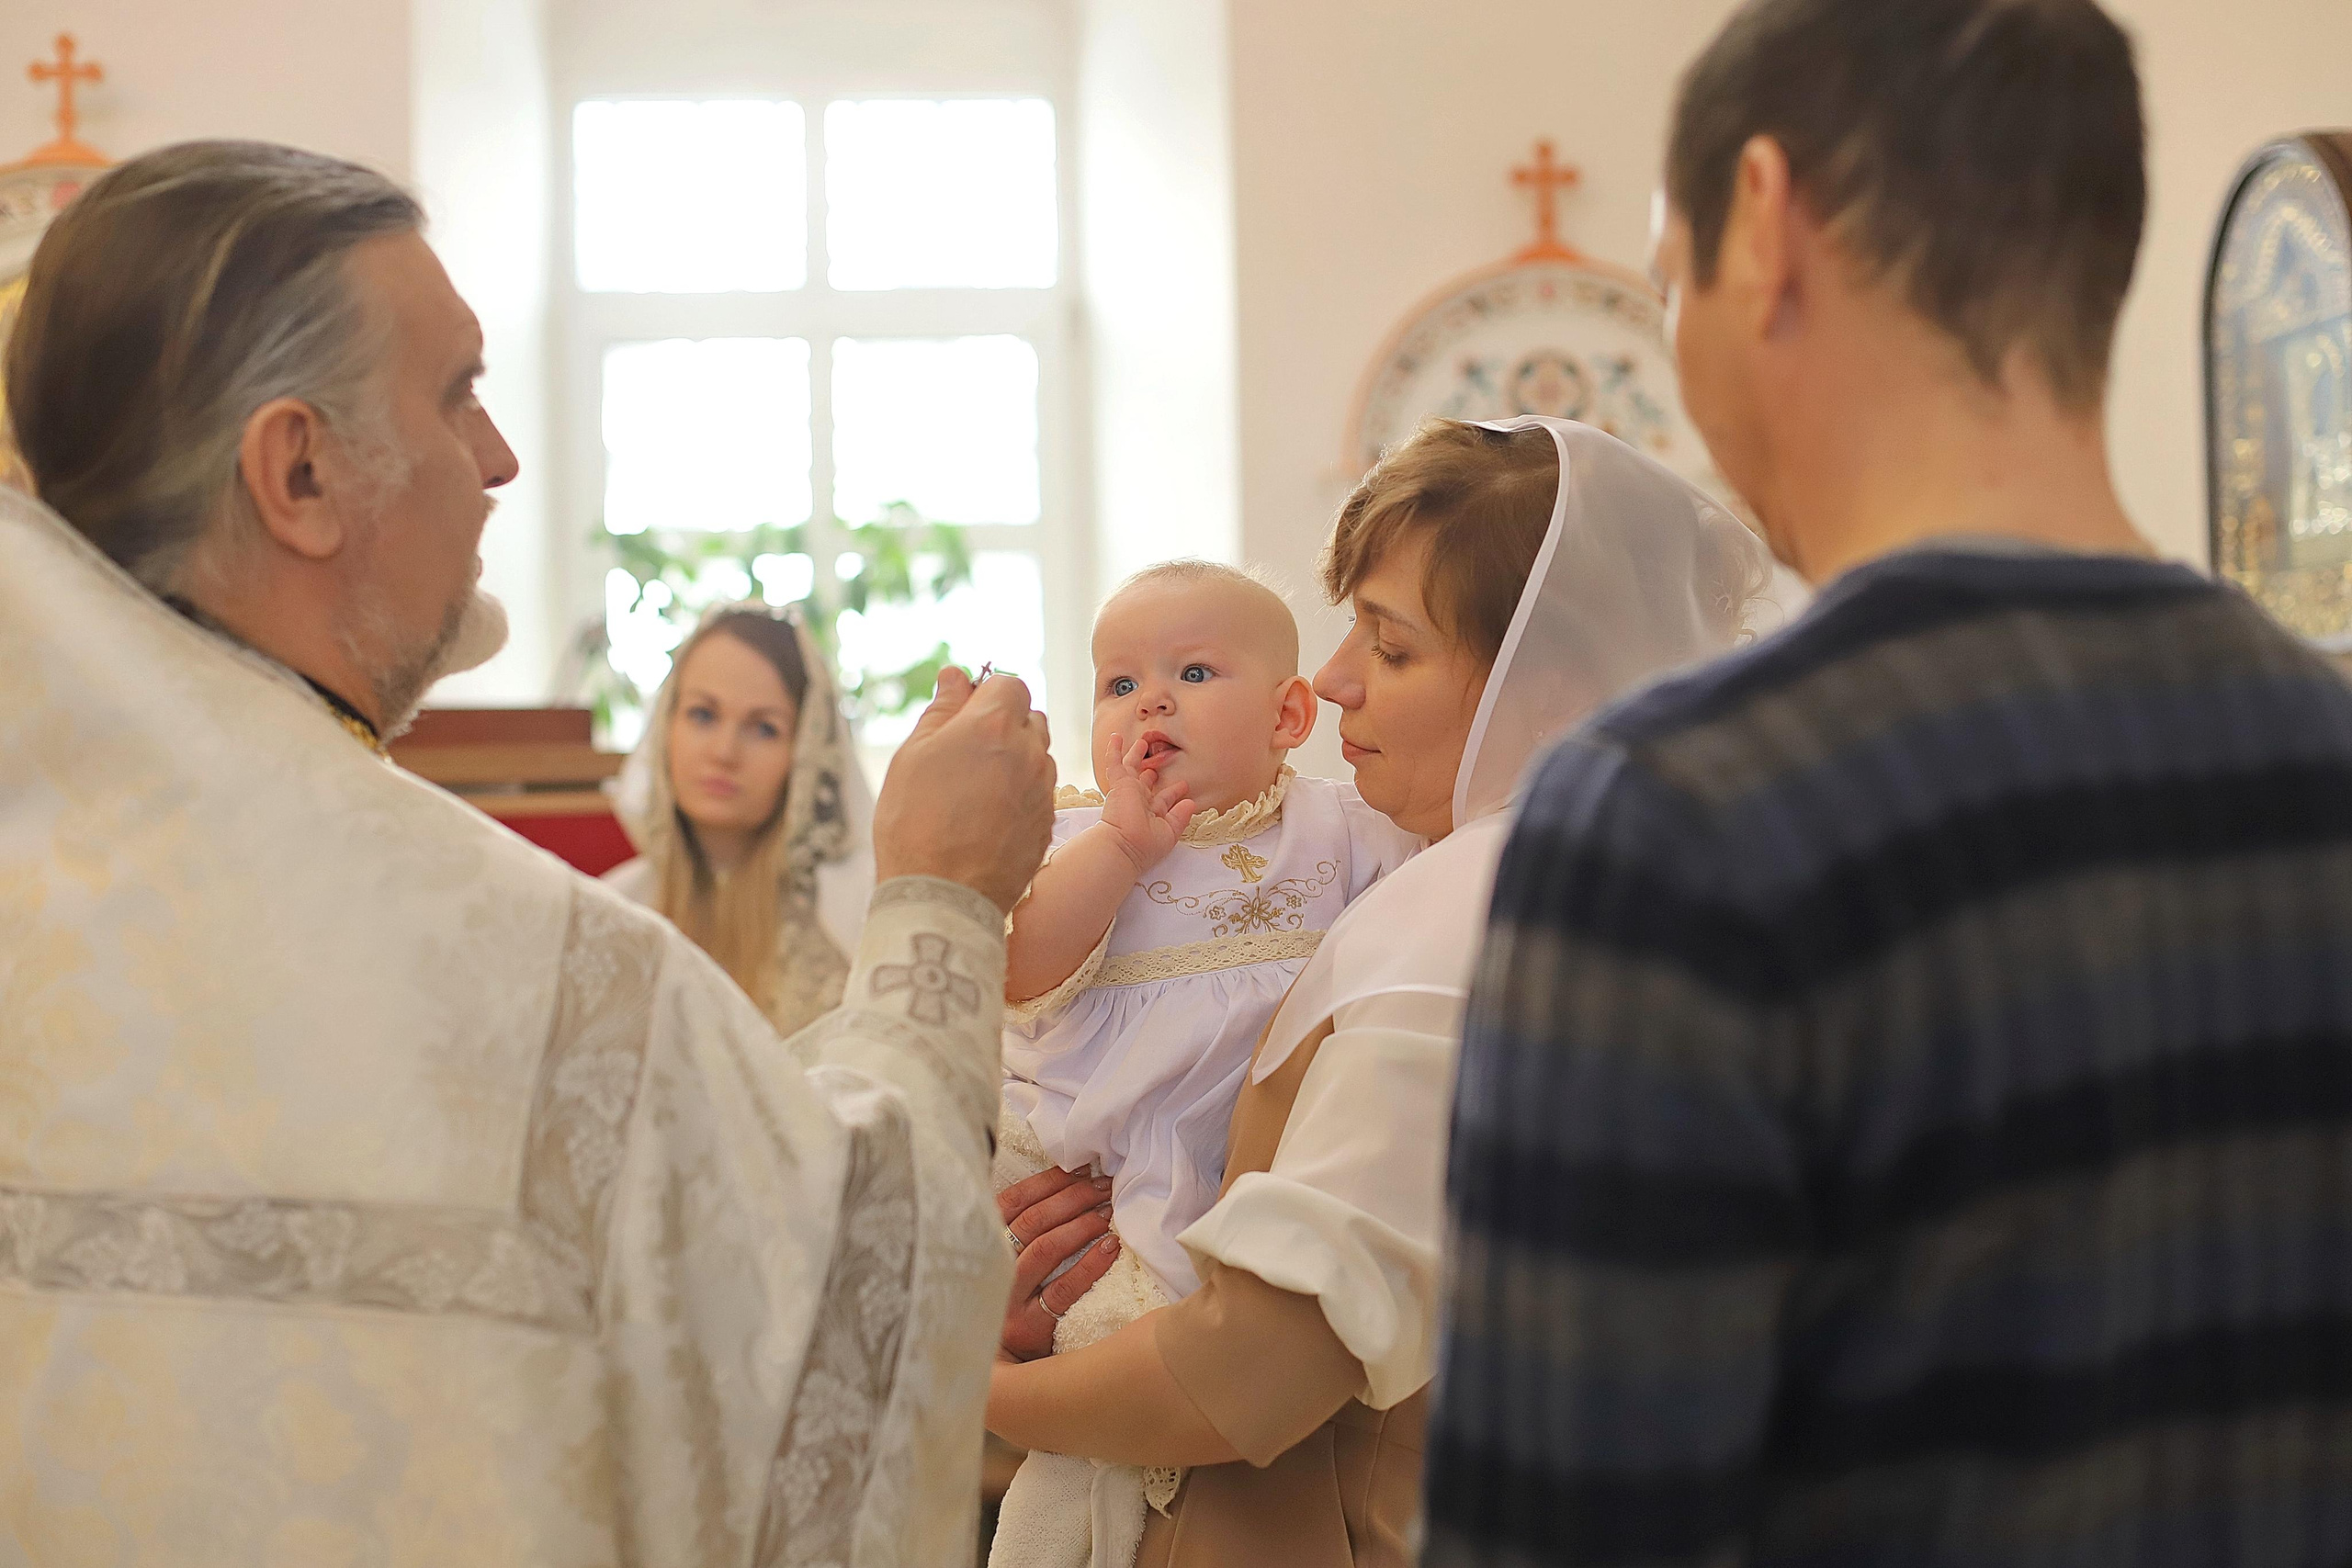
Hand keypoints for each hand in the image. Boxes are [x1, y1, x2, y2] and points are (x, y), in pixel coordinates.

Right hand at [874, 668, 1055, 913]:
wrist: (942, 894)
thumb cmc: (914, 822)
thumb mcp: (913, 756)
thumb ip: (941, 710)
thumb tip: (956, 676)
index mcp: (994, 725)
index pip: (1010, 684)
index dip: (987, 696)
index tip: (964, 716)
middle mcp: (1029, 752)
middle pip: (1030, 718)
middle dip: (1005, 725)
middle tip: (966, 753)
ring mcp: (1043, 789)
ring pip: (1039, 756)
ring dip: (1016, 760)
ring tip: (975, 789)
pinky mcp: (1048, 822)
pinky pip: (1039, 792)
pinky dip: (1021, 793)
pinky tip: (989, 816)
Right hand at [997, 1166, 1121, 1360]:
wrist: (992, 1360)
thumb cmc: (1005, 1296)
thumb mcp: (1000, 1257)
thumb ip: (1020, 1226)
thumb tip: (1068, 1180)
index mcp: (982, 1243)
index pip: (1012, 1201)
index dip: (1047, 1183)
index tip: (1079, 1170)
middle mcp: (990, 1267)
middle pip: (1033, 1221)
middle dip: (1072, 1198)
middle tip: (1103, 1187)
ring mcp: (1008, 1299)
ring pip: (1047, 1249)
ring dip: (1081, 1225)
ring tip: (1107, 1212)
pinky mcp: (1029, 1327)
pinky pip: (1064, 1290)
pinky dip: (1090, 1265)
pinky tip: (1110, 1248)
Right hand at [1096, 732, 1199, 874]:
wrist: (1125, 845)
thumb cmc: (1147, 844)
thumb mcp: (1170, 832)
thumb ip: (1180, 817)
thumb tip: (1191, 803)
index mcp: (1152, 813)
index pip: (1164, 798)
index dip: (1174, 791)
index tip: (1183, 785)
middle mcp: (1140, 801)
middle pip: (1146, 781)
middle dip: (1151, 771)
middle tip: (1157, 760)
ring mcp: (1128, 791)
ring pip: (1131, 768)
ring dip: (1136, 756)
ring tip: (1142, 743)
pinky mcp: (1118, 783)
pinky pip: (1114, 762)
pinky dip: (1114, 749)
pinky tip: (1115, 737)